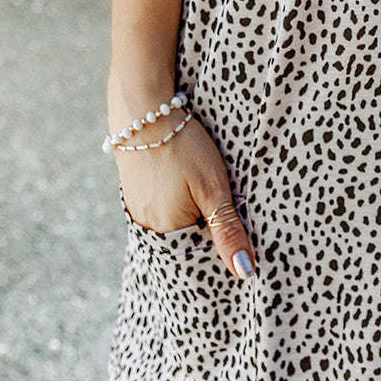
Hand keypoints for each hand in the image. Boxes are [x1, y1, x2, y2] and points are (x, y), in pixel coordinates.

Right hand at [109, 86, 256, 278]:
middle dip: (208, 238)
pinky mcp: (136, 193)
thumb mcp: (213, 187)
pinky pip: (162, 212)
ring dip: (194, 221)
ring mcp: (138, 210)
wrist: (144, 109)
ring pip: (175, 227)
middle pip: (186, 244)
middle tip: (229, 219)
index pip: (199, 260)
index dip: (221, 253)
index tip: (240, 244)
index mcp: (168, 231)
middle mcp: (148, 227)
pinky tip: (189, 192)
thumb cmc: (183, 146)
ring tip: (210, 201)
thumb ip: (227, 230)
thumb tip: (244, 272)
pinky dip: (179, 207)